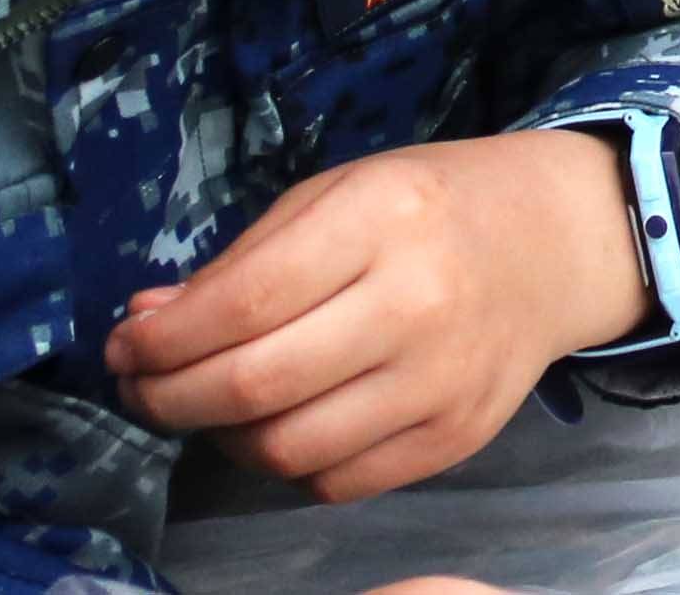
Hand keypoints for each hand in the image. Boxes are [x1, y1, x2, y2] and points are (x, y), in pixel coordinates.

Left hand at [108, 127, 643, 503]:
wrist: (555, 243)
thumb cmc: (430, 207)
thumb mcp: (337, 195)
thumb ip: (243, 262)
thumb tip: (146, 324)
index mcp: (382, 221)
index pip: (243, 302)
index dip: (163, 340)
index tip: (124, 345)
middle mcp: (417, 304)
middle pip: (255, 385)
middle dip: (168, 397)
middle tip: (141, 387)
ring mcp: (442, 381)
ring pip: (287, 450)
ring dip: (221, 437)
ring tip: (208, 406)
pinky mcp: (456, 437)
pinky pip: (335, 483)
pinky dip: (286, 464)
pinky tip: (278, 423)